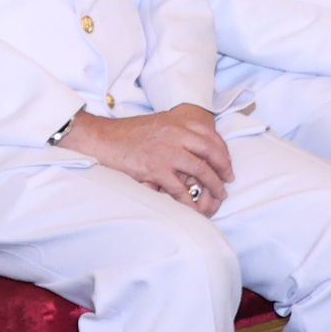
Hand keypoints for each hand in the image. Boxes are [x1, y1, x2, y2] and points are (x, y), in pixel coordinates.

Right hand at [62, 103, 235, 215]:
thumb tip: (193, 144)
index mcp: (178, 122)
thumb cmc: (127, 133)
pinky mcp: (156, 169)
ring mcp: (167, 152)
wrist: (102, 138)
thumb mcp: (157, 123)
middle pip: (212, 152)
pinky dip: (190, 202)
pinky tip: (195, 209)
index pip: (211, 135)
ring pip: (202, 171)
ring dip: (214, 186)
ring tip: (219, 196)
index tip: (226, 163)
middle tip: (228, 180)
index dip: (222, 151)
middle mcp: (177, 135)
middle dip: (224, 168)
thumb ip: (177, 131)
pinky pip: (180, 189)